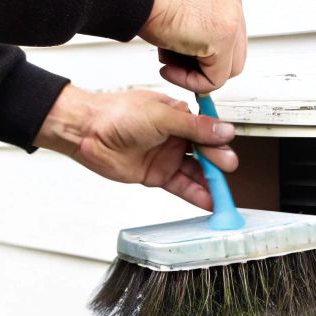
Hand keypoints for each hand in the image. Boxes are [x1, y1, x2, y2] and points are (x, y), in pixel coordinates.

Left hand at [35, 84, 237, 209]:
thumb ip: (194, 127)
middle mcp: (175, 136)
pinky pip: (181, 186)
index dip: (219, 142)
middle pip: (205, 153)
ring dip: (210, 183)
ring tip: (223, 194)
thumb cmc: (117, 114)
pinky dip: (196, 194)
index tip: (227, 151)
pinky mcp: (156, 175)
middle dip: (218, 164)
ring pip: (195, 172)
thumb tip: (223, 131)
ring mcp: (166, 157)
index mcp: (179, 116)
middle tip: (225, 170)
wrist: (88, 132)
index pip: (207, 131)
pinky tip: (208, 201)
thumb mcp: (162, 116)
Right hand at [140, 0, 246, 93]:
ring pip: (225, 72)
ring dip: (194, 76)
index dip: (203, 61)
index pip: (228, 45)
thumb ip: (198, 39)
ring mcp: (232, 22)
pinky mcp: (224, 38)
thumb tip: (198, 64)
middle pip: (232, 59)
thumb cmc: (151, 2)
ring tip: (168, 64)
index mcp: (225, 2)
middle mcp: (233, 8)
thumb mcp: (182, 20)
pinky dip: (191, 82)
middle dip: (202, 70)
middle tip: (175, 68)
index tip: (180, 64)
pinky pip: (215, 79)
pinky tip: (169, 70)